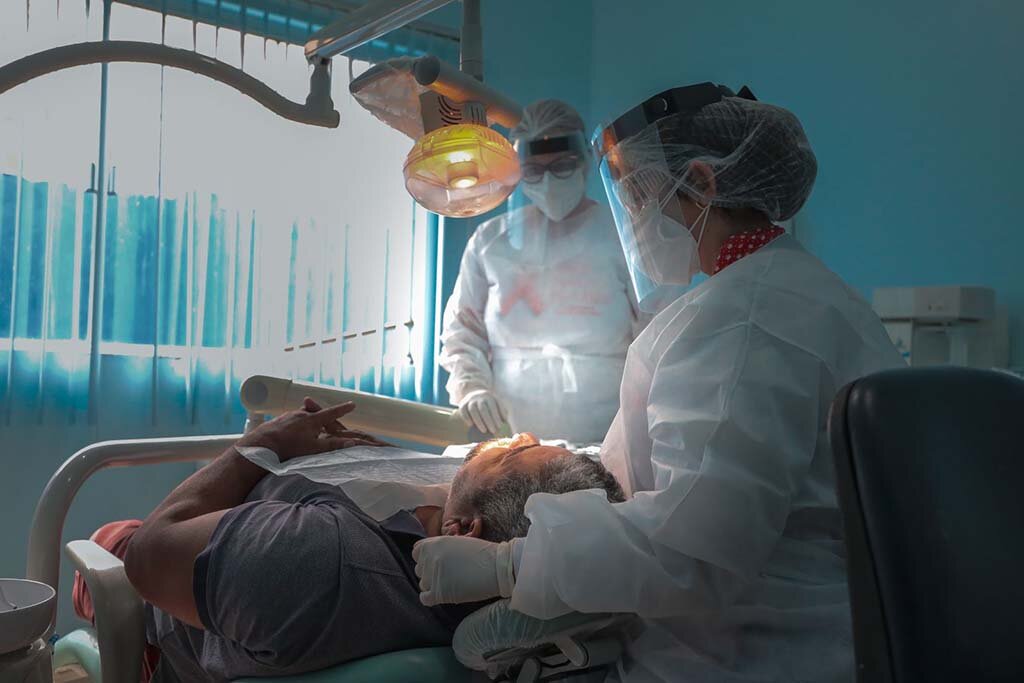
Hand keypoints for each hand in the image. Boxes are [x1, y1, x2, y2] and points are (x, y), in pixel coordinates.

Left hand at [236, 398, 387, 460]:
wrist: (261, 444)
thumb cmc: (288, 447)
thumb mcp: (314, 448)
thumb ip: (332, 445)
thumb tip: (351, 443)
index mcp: (312, 420)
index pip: (332, 413)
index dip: (343, 409)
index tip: (352, 404)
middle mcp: (301, 414)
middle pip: (319, 414)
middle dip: (327, 417)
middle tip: (334, 422)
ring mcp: (289, 416)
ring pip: (305, 415)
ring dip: (311, 420)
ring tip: (313, 429)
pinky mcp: (279, 421)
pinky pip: (293, 419)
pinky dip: (298, 424)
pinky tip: (294, 432)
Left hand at [412, 536, 514, 605]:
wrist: (498, 567)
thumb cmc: (482, 554)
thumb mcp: (457, 542)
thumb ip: (440, 548)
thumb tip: (428, 558)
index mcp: (433, 544)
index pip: (416, 552)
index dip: (426, 558)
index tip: (437, 562)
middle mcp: (430, 558)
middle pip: (419, 569)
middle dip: (431, 572)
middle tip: (449, 574)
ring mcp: (433, 576)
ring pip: (423, 584)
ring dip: (433, 585)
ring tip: (451, 583)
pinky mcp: (439, 593)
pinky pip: (424, 598)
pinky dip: (431, 598)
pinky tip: (444, 594)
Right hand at [458, 390, 506, 433]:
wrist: (474, 394)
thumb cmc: (488, 403)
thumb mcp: (496, 403)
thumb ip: (501, 411)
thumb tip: (505, 420)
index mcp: (489, 397)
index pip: (493, 407)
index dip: (496, 417)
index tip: (499, 427)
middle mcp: (479, 397)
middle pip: (483, 409)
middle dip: (489, 421)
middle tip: (494, 431)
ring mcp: (470, 400)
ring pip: (473, 410)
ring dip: (478, 421)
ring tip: (484, 431)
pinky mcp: (462, 404)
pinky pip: (463, 411)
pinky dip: (466, 418)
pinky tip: (471, 425)